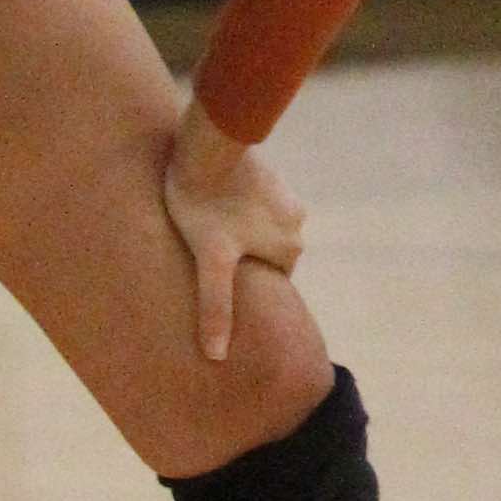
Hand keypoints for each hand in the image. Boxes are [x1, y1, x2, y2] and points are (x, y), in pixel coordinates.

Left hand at [164, 99, 306, 360]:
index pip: (267, 284)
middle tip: (204, 258)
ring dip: (238, 233)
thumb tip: (216, 358)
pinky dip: (237, 209)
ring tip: (204, 232)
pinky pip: (253, 204)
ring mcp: (284, 194)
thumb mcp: (210, 261)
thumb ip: (216, 307)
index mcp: (290, 247)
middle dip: (242, 260)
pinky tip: (211, 208)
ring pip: (258, 229)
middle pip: (264, 256)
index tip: (213, 283)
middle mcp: (296, 221)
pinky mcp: (267, 174)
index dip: (242, 287)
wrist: (207, 142)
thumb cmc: (205, 204)